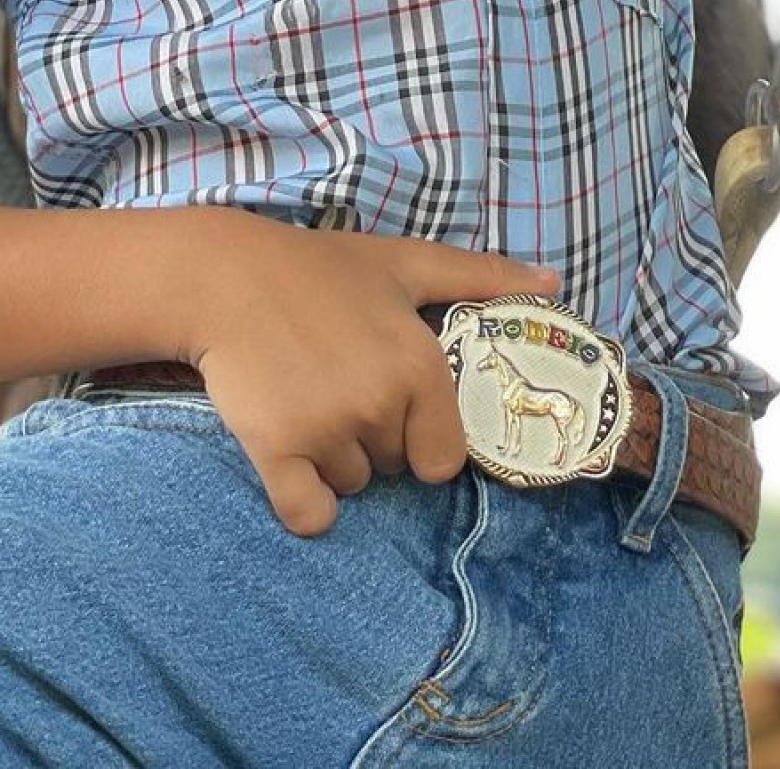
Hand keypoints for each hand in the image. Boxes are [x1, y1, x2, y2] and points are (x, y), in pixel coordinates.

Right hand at [177, 213, 559, 537]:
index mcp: (420, 364)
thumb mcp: (406, 263)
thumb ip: (481, 279)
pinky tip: (291, 455)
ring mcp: (328, 429)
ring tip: (309, 398)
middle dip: (376, 439)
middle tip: (341, 384)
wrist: (226, 278)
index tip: (393, 402)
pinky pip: (310, 515)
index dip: (422, 435)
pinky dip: (304, 500)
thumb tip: (553, 284)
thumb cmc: (322, 269)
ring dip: (335, 460)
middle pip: (397, 468)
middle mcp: (381, 402)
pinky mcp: (277, 450)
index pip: (446, 457)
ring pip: (353, 486)